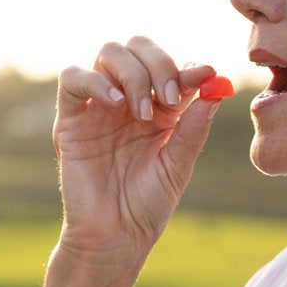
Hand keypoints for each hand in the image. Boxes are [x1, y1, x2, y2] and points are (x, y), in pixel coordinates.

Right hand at [53, 36, 225, 257]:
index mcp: (160, 110)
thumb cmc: (146, 206)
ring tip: (143, 113)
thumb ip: (193, 129)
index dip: (189, 66)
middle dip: (159, 63)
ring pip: (109, 53)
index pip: (173, 69)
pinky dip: (96, 81)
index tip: (206, 74)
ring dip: (133, 74)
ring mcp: (99, 107)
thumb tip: (216, 90)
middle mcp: (129, 101)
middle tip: (170, 97)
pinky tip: (116, 105)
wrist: (114, 238)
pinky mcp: (71, 119)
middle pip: (139, 48)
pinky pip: (73, 79)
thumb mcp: (178, 167)